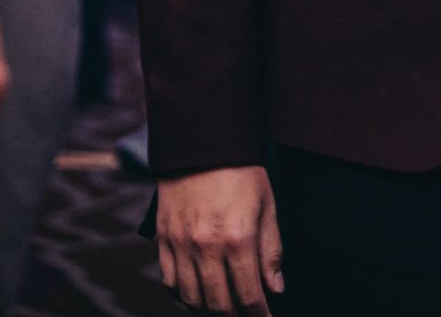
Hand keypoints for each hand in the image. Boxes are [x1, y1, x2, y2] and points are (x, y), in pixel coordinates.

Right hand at [157, 165, 283, 314]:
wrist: (203, 141)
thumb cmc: (241, 171)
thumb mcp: (267, 205)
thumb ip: (271, 250)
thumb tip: (275, 289)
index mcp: (238, 238)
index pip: (249, 296)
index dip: (259, 315)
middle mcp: (207, 247)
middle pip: (219, 305)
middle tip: (245, 316)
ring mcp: (182, 245)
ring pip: (192, 299)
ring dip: (208, 311)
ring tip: (223, 309)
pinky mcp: (164, 239)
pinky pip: (170, 282)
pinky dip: (182, 296)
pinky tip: (196, 296)